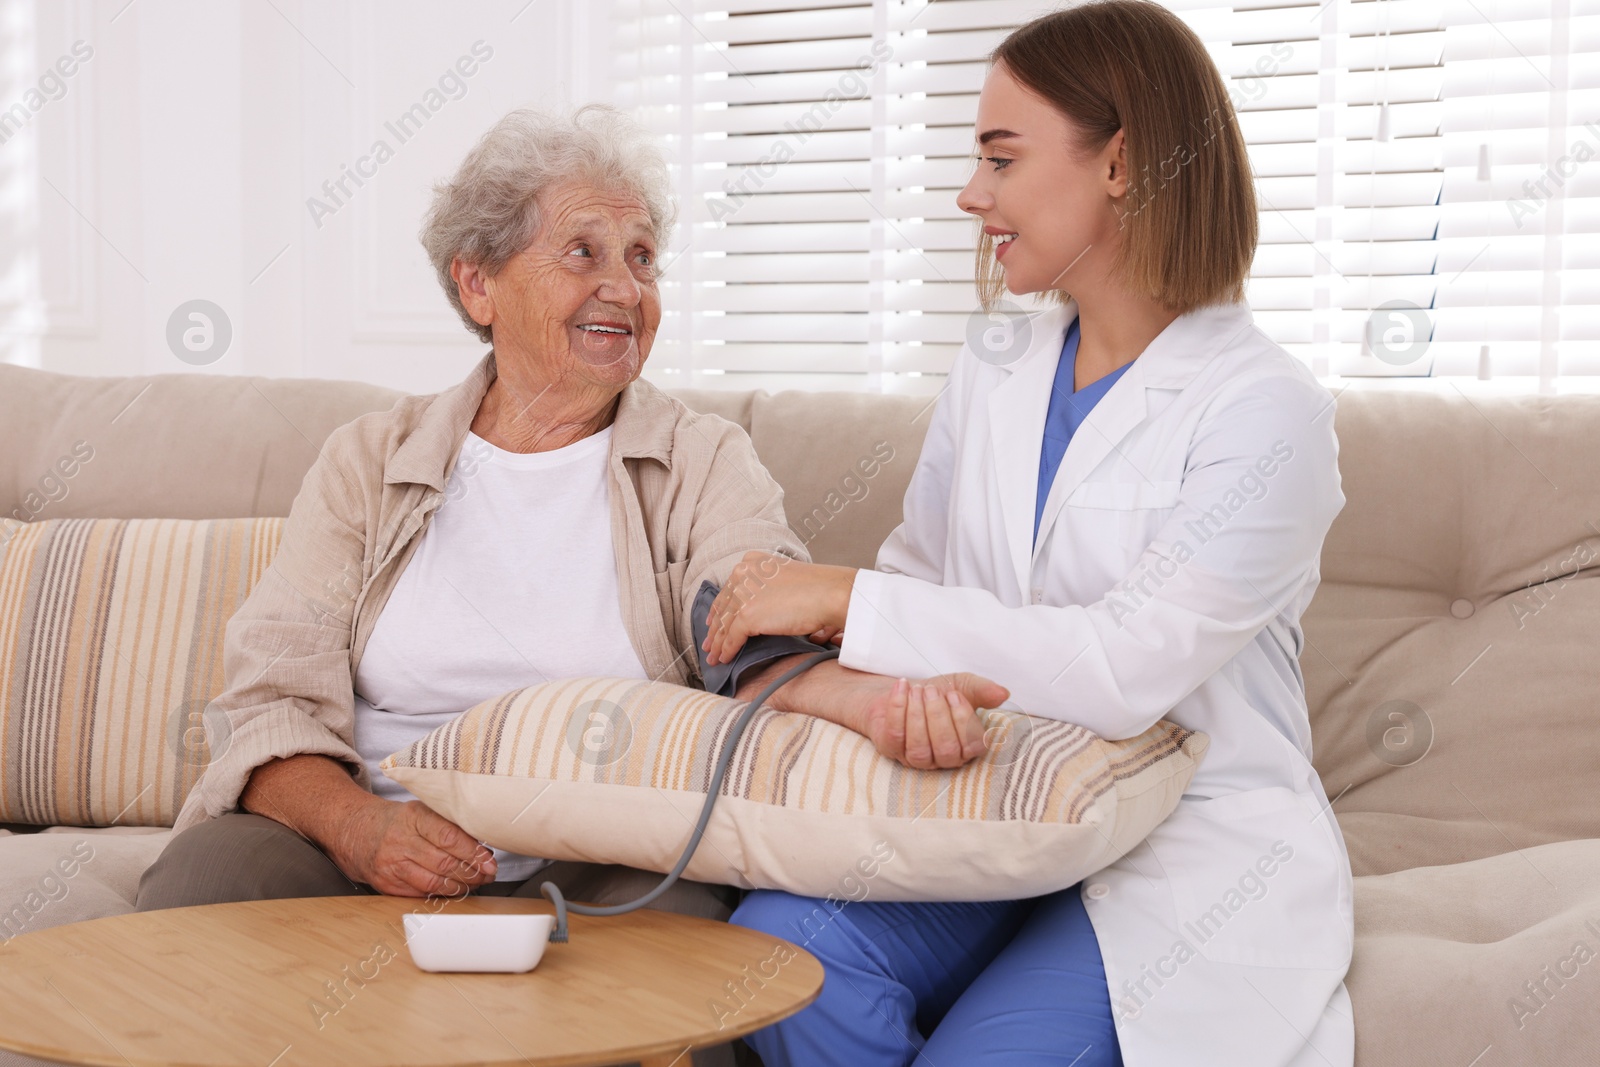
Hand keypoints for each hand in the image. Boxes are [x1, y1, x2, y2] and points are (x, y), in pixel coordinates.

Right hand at [327, 796, 498, 897]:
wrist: (355, 832)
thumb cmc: (396, 821)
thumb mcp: (419, 811)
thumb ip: (446, 823)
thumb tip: (481, 842)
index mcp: (413, 817)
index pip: (449, 837)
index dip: (473, 852)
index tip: (489, 860)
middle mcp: (401, 841)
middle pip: (444, 863)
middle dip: (472, 872)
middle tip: (488, 874)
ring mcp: (392, 865)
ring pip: (434, 882)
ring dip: (460, 886)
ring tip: (476, 883)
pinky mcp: (387, 884)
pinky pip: (421, 893)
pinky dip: (442, 894)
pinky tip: (456, 889)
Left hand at [703, 552, 856, 665]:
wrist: (829, 593)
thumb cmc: (818, 588)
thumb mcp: (784, 578)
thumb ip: (766, 588)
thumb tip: (757, 610)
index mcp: (752, 561)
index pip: (730, 589)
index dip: (720, 609)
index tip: (714, 621)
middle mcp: (743, 574)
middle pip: (723, 607)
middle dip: (714, 628)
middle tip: (709, 643)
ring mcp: (743, 594)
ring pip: (724, 624)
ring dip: (717, 643)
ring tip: (713, 657)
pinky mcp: (747, 615)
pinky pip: (731, 638)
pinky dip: (726, 651)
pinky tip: (724, 659)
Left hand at [862, 675, 1004, 769]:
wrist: (904, 690)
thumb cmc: (938, 693)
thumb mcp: (963, 686)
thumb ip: (983, 690)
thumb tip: (1003, 693)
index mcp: (966, 746)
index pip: (973, 744)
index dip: (963, 719)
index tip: (953, 694)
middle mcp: (943, 758)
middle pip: (946, 750)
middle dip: (938, 716)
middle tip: (932, 690)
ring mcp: (916, 758)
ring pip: (920, 749)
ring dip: (917, 714)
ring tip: (918, 689)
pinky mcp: (891, 751)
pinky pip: (895, 737)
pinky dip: (897, 709)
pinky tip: (902, 688)